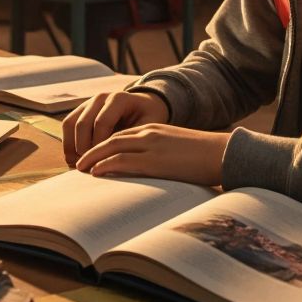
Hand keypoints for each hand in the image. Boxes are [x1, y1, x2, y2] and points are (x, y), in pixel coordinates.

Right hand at [63, 90, 168, 166]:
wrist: (144, 105)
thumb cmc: (148, 117)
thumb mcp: (149, 125)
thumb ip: (133, 138)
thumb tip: (115, 158)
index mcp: (118, 99)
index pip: (101, 123)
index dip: (99, 145)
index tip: (102, 163)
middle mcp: (100, 98)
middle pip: (82, 124)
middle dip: (84, 149)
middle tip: (90, 168)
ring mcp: (88, 102)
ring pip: (70, 124)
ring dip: (72, 147)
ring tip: (81, 165)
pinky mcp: (80, 110)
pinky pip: (67, 125)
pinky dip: (68, 143)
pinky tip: (76, 159)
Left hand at [75, 124, 228, 186]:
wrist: (223, 153)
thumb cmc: (206, 156)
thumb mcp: (179, 150)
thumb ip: (162, 155)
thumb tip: (155, 169)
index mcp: (156, 129)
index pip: (121, 134)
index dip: (104, 145)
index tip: (93, 156)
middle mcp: (149, 133)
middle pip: (111, 138)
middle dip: (92, 149)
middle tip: (79, 162)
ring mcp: (150, 145)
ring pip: (111, 147)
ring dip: (92, 158)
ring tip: (80, 169)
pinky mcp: (153, 160)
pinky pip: (121, 160)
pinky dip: (104, 165)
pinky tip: (94, 172)